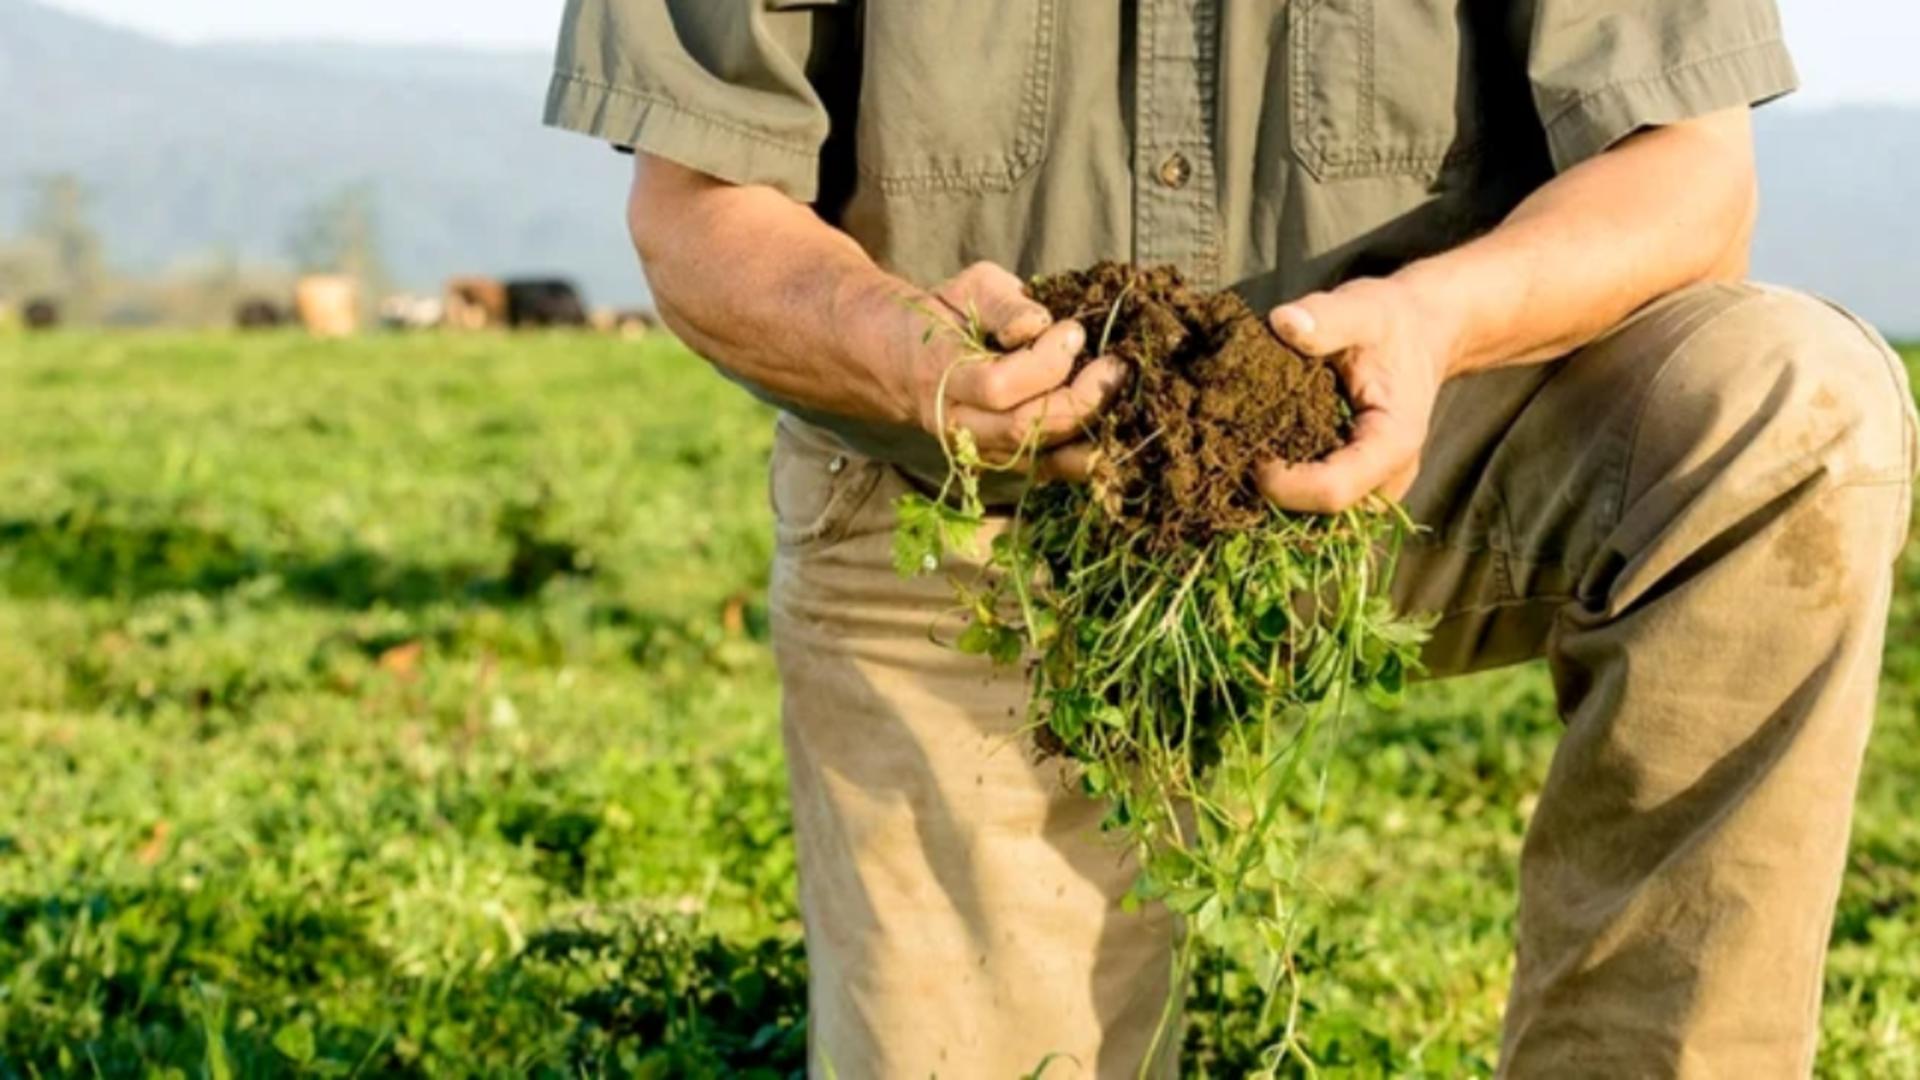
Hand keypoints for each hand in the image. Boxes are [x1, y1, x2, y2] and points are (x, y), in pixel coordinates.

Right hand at [893, 262, 1125, 460]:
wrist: (907, 359)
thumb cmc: (950, 314)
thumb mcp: (972, 288)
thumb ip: (1005, 304)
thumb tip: (1039, 325)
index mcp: (941, 374)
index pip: (997, 386)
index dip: (1044, 362)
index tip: (1071, 329)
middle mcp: (957, 424)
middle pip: (1023, 429)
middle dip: (1079, 398)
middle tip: (1114, 366)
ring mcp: (980, 450)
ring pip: (1041, 458)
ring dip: (1090, 428)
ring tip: (1118, 394)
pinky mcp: (1004, 463)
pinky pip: (1051, 471)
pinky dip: (1087, 456)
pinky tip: (1115, 428)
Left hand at [1258, 276, 1459, 512]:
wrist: (1420, 333)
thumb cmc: (1390, 322)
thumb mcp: (1362, 310)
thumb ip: (1327, 318)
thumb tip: (1283, 322)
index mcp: (1393, 443)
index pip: (1332, 492)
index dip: (1282, 484)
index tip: (1249, 453)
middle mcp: (1388, 478)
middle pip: (1320, 515)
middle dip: (1274, 494)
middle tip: (1238, 455)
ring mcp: (1374, 488)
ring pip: (1315, 518)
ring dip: (1277, 496)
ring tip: (1249, 456)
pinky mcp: (1358, 487)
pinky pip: (1317, 506)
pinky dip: (1287, 489)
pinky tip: (1264, 456)